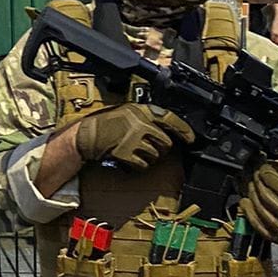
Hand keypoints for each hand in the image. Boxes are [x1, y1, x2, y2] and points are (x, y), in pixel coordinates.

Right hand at [75, 104, 194, 170]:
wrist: (86, 135)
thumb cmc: (107, 124)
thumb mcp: (128, 112)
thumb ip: (146, 117)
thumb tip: (168, 128)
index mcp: (141, 110)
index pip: (169, 118)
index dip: (183, 129)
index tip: (191, 138)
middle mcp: (139, 123)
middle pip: (165, 142)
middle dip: (161, 149)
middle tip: (150, 148)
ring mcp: (132, 138)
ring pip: (155, 155)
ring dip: (149, 158)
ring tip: (137, 153)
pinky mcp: (125, 153)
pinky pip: (143, 165)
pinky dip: (138, 166)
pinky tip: (130, 160)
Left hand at [241, 153, 277, 244]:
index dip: (266, 171)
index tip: (261, 162)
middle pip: (266, 195)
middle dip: (255, 179)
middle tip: (251, 169)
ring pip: (258, 207)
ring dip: (249, 191)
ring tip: (248, 181)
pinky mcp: (273, 237)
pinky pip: (254, 222)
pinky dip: (247, 209)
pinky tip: (245, 199)